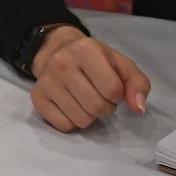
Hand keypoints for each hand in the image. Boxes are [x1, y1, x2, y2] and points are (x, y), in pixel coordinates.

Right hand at [29, 27, 150, 131]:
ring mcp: (46, 81)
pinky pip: (64, 126)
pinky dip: (72, 122)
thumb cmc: (95, 61)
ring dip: (90, 116)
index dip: (118, 95)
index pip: (113, 89)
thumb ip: (137, 84)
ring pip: (81, 120)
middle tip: (99, 96)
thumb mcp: (120, 64)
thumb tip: (138, 108)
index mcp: (85, 50)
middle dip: (105, 108)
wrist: (57, 51)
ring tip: (86, 100)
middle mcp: (62, 63)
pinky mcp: (37, 97)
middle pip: (97, 107)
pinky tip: (70, 106)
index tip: (112, 88)